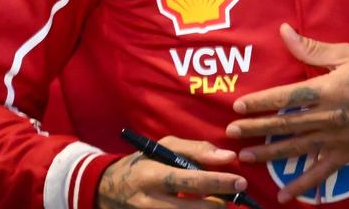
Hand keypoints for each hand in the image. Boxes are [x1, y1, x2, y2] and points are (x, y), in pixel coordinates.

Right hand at [98, 136, 246, 208]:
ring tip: (221, 202)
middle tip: (236, 195)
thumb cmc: (144, 162)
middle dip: (218, 202)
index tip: (239, 180)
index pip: (188, 179)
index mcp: (151, 173)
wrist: (109, 189)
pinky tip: (205, 207)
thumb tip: (227, 157)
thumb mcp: (164, 146)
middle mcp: (149, 200)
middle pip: (190, 207)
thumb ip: (195, 149)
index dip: (216, 181)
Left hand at [225, 24, 348, 202]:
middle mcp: (329, 117)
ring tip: (246, 156)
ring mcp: (337, 138)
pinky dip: (302, 185)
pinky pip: (320, 172)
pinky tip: (284, 194)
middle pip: (285, 124)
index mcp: (327, 89)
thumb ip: (311, 48)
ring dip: (269, 153)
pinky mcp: (347, 154)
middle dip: (256, 128)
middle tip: (231, 133)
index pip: (286, 96)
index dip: (260, 102)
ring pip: (296, 148)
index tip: (238, 106)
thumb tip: (284, 31)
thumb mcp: (346, 54)